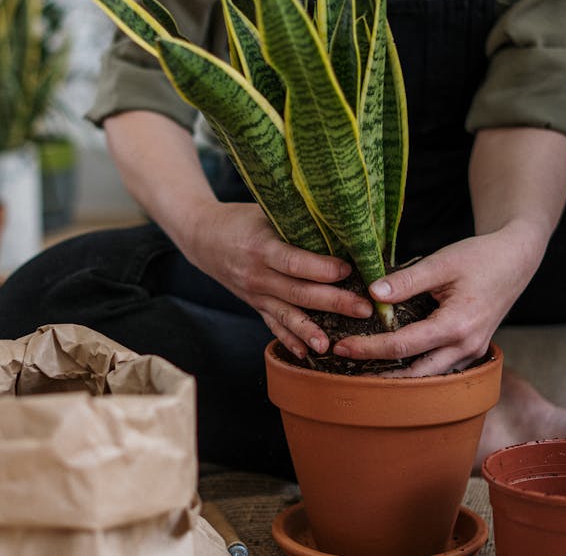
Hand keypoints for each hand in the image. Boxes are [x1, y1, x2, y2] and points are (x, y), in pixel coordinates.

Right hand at [177, 202, 372, 358]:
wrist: (202, 237)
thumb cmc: (241, 219)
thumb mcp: (264, 212)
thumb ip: (296, 221)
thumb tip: (340, 225)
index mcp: (260, 247)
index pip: (294, 262)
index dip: (322, 268)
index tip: (349, 270)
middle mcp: (256, 275)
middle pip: (298, 292)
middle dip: (333, 302)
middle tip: (363, 309)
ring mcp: (254, 294)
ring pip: (286, 315)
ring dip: (310, 331)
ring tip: (332, 345)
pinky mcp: (255, 305)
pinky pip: (272, 325)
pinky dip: (289, 340)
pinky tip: (306, 354)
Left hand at [331, 220, 548, 376]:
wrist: (516, 259)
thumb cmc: (481, 257)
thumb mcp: (442, 262)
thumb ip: (406, 280)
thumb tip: (372, 294)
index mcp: (457, 325)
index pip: (403, 345)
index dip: (369, 348)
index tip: (342, 347)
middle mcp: (467, 346)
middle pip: (415, 373)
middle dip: (379, 373)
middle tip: (345, 367)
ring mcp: (472, 352)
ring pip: (430, 376)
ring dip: (398, 376)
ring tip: (364, 370)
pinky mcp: (472, 350)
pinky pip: (441, 368)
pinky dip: (417, 368)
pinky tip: (394, 363)